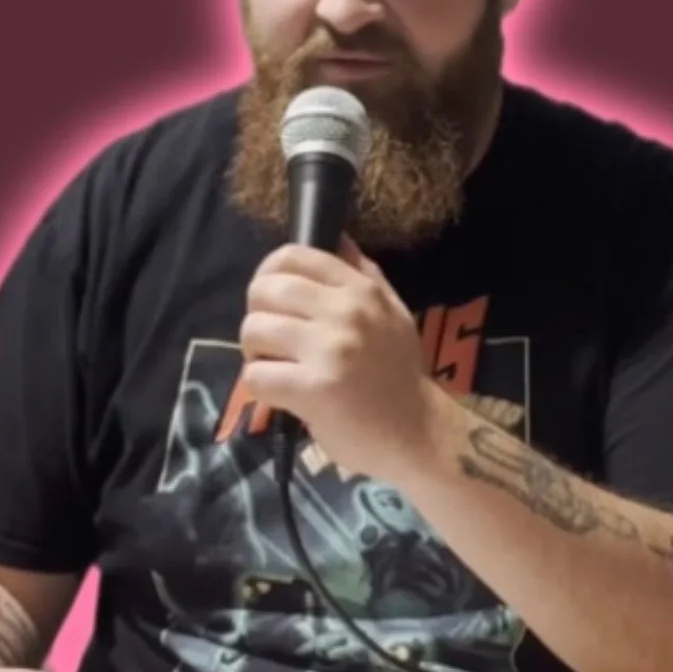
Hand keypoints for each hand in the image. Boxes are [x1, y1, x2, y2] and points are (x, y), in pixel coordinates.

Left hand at [240, 236, 443, 483]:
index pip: (293, 256)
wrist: (419, 433)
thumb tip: (337, 238)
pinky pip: (256, 375)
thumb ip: (364, 274)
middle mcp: (345, 312)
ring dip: (255, 352)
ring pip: (254, 330)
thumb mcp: (392, 313)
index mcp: (360, 290)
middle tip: (271, 339)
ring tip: (276, 366)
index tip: (271, 299)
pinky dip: (260, 386)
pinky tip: (280, 393)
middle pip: (264, 290)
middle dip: (256, 314)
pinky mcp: (312, 389)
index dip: (268, 273)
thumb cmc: (400, 374)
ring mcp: (328, 350)